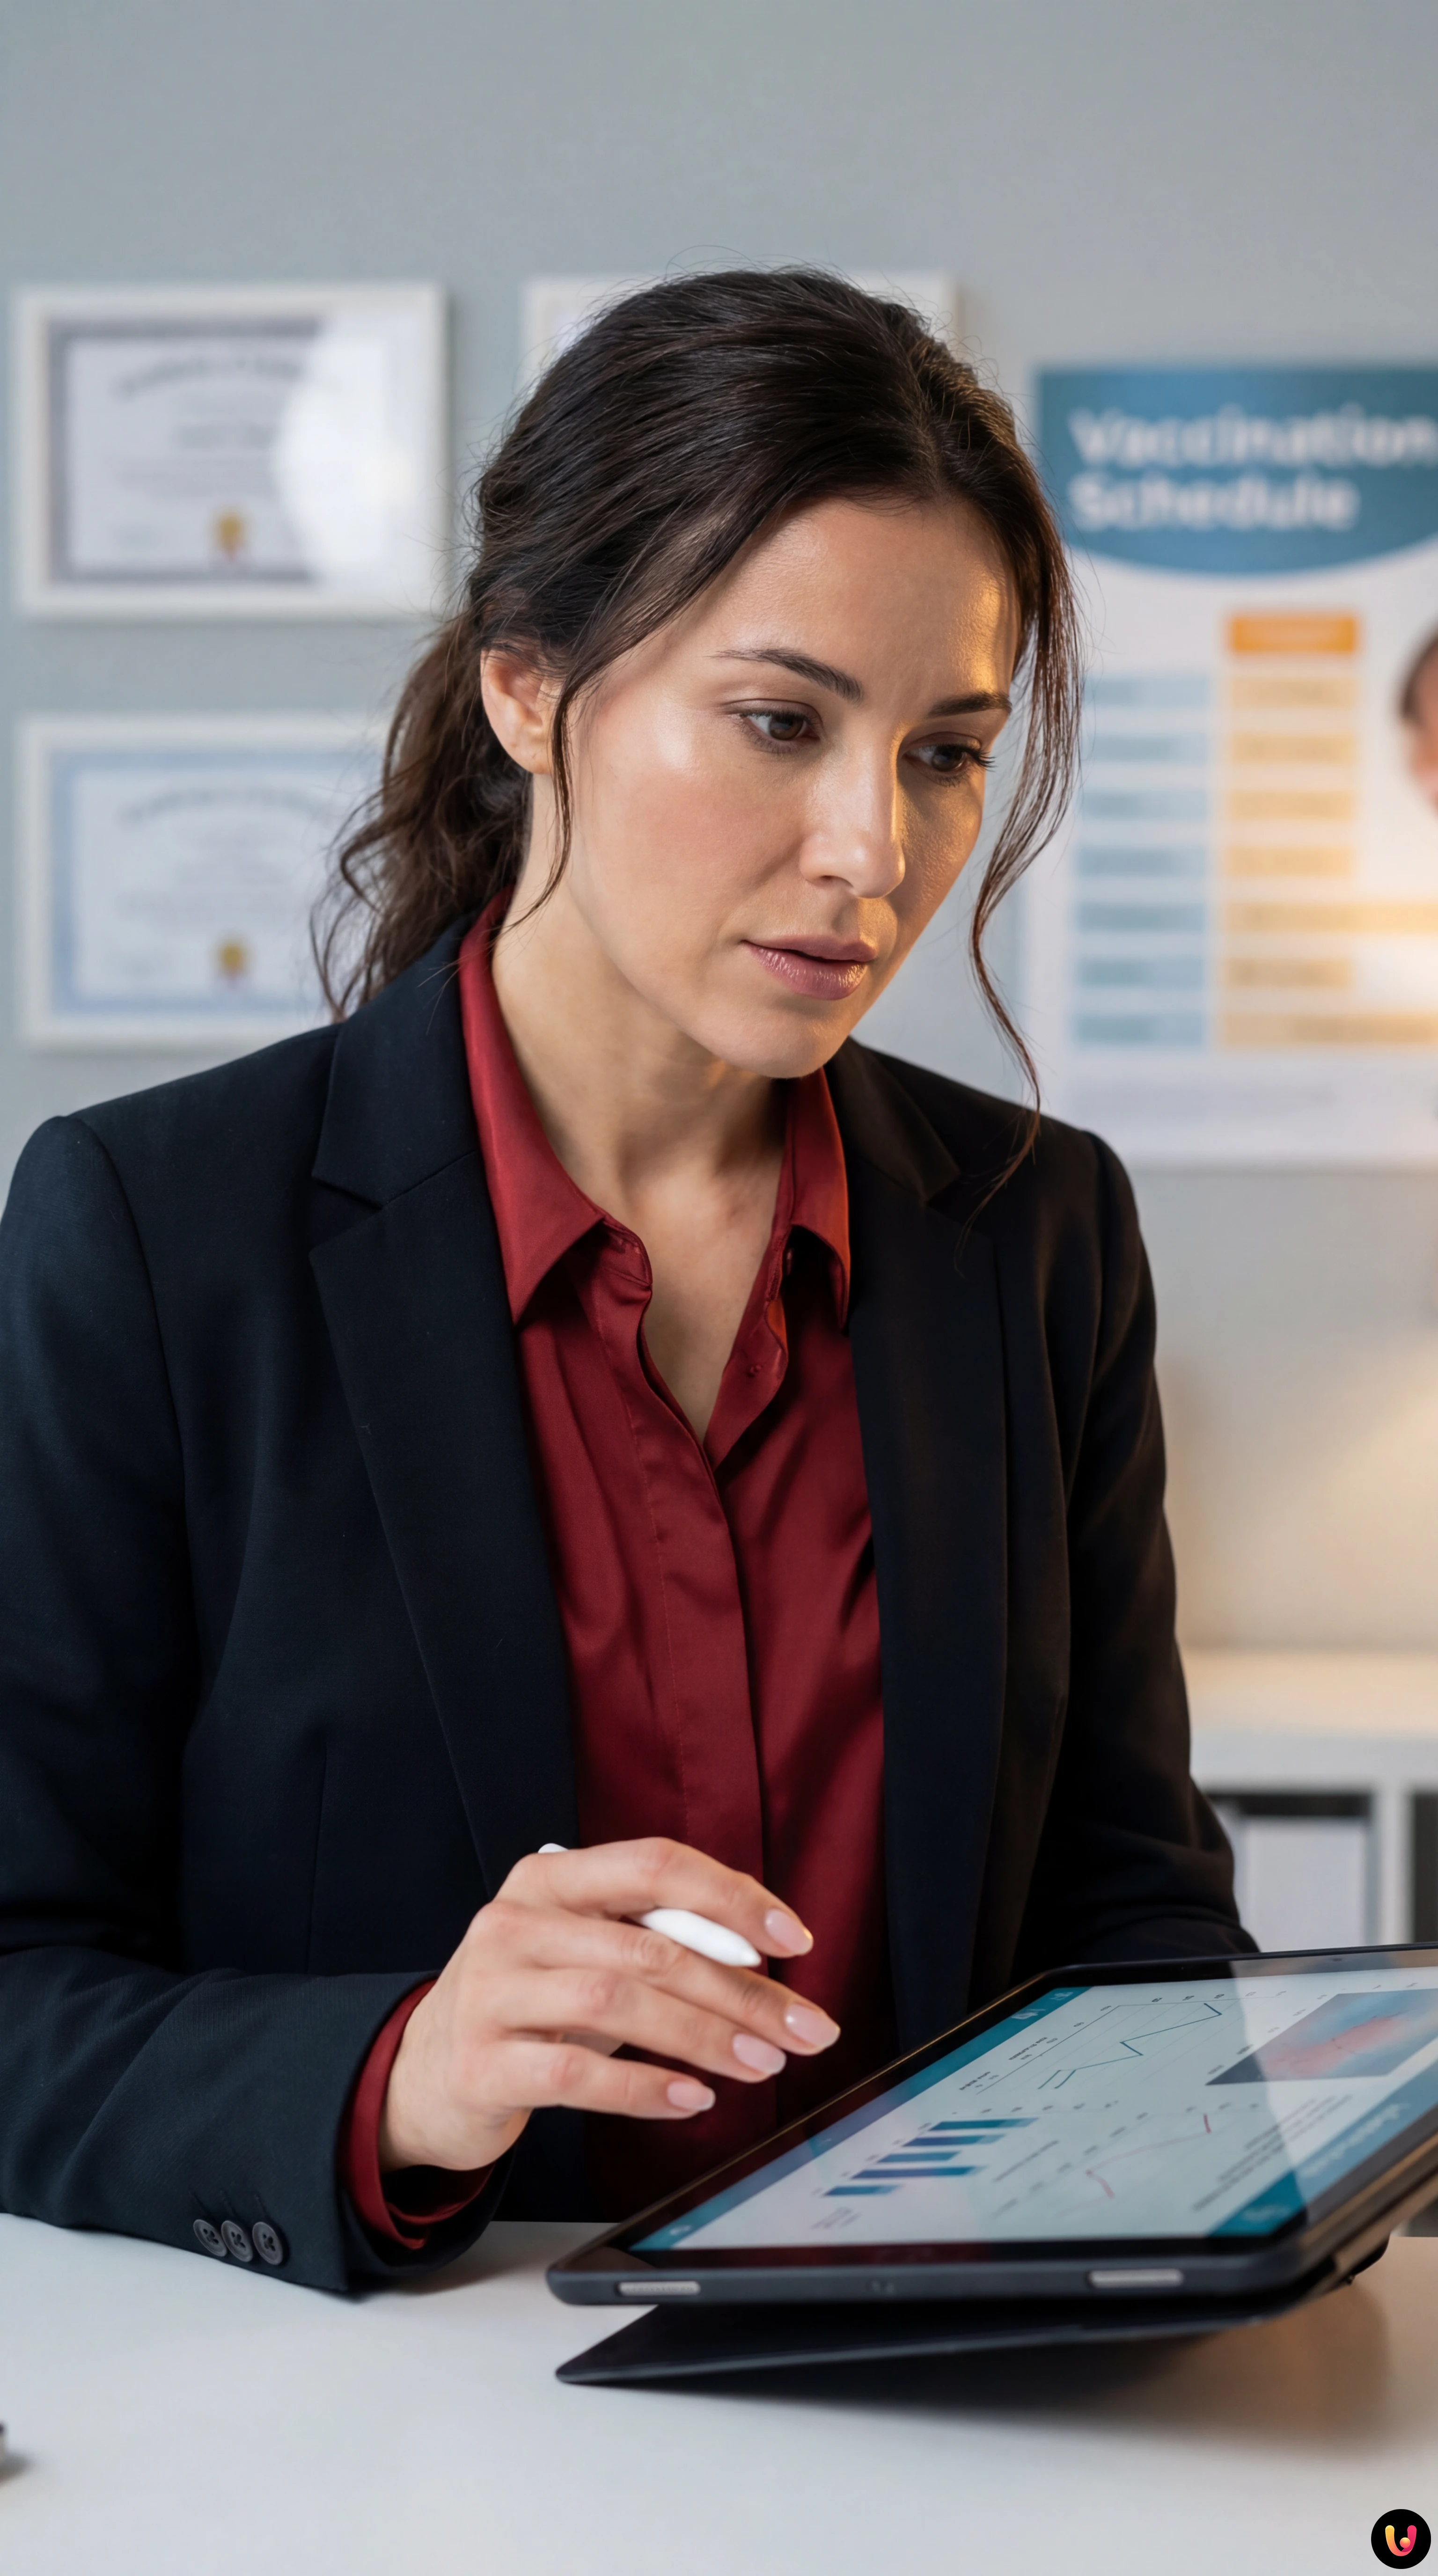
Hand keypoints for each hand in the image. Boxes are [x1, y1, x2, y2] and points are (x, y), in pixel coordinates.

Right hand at [377, 1838, 839, 2173]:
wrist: (425, 2073)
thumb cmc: (531, 2005)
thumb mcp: (586, 1952)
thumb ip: (656, 1936)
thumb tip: (763, 1948)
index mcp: (549, 1878)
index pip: (655, 1865)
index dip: (732, 1897)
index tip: (793, 1940)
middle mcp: (514, 1923)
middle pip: (650, 1946)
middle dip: (742, 1991)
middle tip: (803, 2028)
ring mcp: (490, 1992)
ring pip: (619, 2002)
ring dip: (705, 2037)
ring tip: (762, 2062)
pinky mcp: (482, 2063)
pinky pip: (577, 2074)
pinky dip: (645, 2087)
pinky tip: (691, 2098)